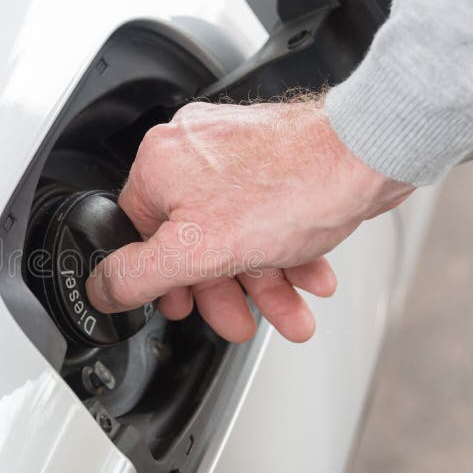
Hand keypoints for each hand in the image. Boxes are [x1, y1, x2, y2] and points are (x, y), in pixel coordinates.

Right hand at [85, 98, 413, 342]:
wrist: (371, 155)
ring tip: (289, 315)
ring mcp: (238, 156)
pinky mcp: (275, 163)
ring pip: (237, 235)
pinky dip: (286, 255)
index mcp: (162, 164)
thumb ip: (139, 275)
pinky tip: (309, 279)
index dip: (162, 279)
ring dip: (263, 283)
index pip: (139, 233)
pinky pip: (268, 219)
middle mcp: (195, 152)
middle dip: (224, 291)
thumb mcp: (196, 251)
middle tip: (240, 320)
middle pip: (193, 239)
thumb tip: (101, 290)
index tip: (182, 304)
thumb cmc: (291, 187)